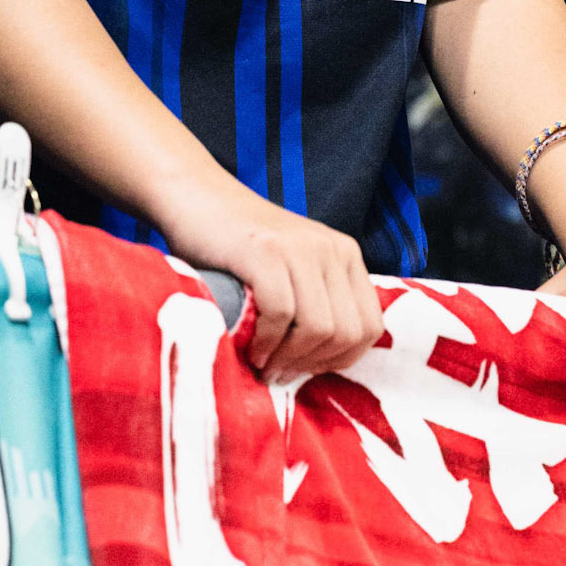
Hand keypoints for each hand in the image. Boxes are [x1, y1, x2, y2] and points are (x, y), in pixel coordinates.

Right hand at [161, 180, 384, 382]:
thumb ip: (317, 301)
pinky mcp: (266, 251)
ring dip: (288, 359)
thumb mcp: (294, 268)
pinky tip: (251, 349)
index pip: (370, 327)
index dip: (342, 360)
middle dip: (313, 365)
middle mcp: (331, 247)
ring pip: (318, 329)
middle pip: (347, 333)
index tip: (306, 368)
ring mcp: (300, 247)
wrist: (194, 193)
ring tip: (264, 366)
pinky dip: (266, 343)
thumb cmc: (240, 244)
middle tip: (280, 372)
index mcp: (346, 253)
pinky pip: (281, 314)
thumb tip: (325, 364)